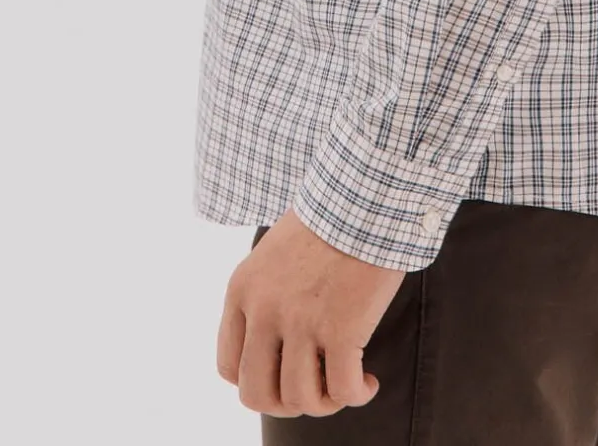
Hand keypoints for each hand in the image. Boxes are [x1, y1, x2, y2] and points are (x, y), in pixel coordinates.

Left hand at [216, 207, 407, 417]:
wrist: (365, 194)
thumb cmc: (329, 218)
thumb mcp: (274, 253)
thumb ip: (266, 294)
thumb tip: (277, 342)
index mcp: (242, 290)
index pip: (229, 367)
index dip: (258, 382)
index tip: (284, 374)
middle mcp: (264, 310)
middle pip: (257, 394)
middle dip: (286, 403)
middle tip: (314, 389)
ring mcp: (300, 322)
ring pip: (299, 399)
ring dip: (324, 402)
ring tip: (345, 385)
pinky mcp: (341, 330)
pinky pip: (342, 390)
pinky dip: (356, 395)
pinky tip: (368, 382)